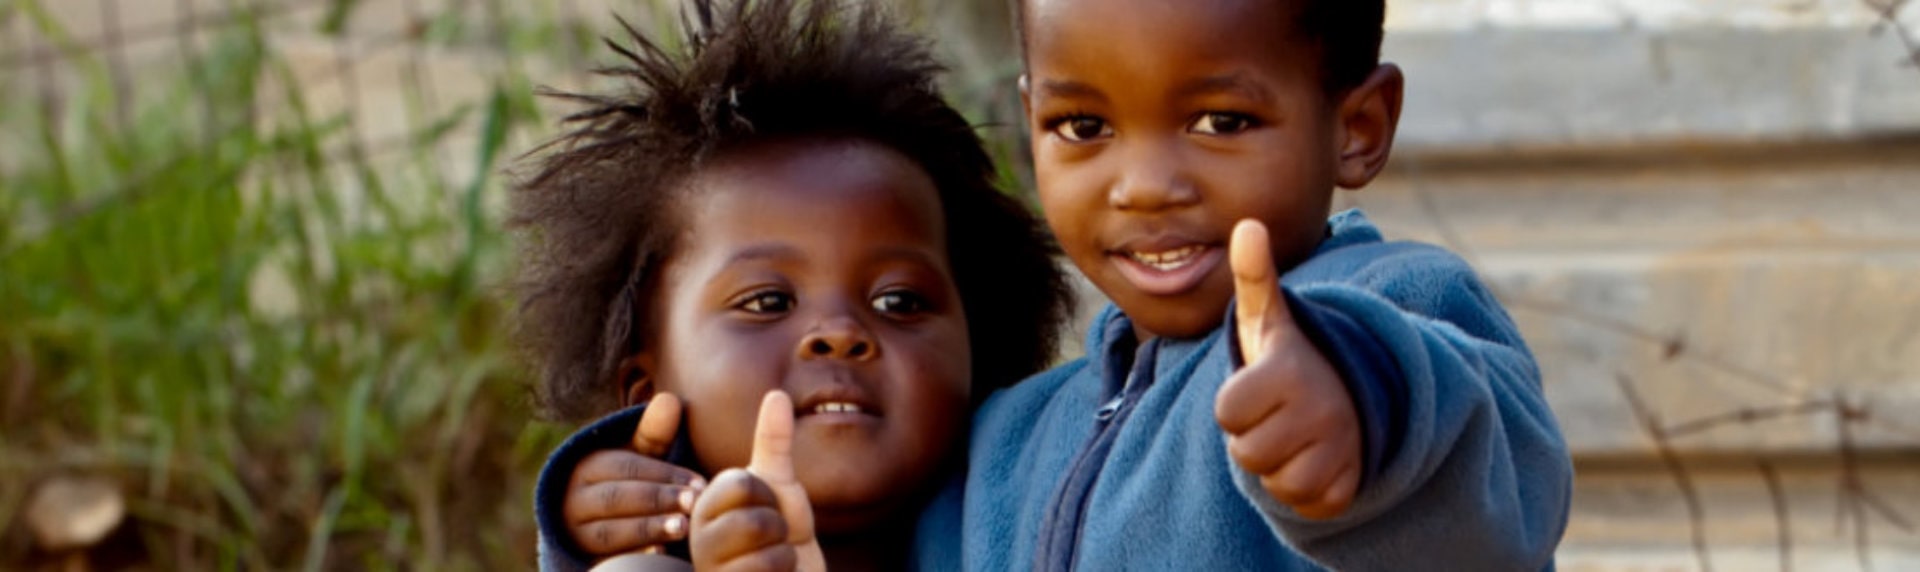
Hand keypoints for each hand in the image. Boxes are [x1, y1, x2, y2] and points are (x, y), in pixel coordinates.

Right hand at [565, 393, 708, 556]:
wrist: (592, 522)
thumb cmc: (627, 482)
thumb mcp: (637, 457)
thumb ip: (653, 434)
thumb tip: (670, 400)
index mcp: (589, 465)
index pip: (628, 468)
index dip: (666, 475)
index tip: (700, 484)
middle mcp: (575, 498)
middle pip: (618, 498)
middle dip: (659, 501)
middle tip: (695, 505)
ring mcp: (575, 531)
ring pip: (610, 531)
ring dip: (648, 529)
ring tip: (683, 528)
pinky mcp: (581, 557)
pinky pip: (605, 559)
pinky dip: (632, 556)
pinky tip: (659, 554)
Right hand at [688, 391, 825, 571]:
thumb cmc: (782, 536)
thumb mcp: (779, 486)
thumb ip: (774, 442)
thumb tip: (778, 393)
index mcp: (704, 502)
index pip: (742, 482)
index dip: (768, 496)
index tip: (764, 510)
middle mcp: (695, 534)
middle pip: (751, 512)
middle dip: (777, 525)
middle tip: (771, 538)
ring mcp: (707, 564)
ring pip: (758, 540)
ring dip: (781, 550)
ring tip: (771, 559)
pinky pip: (763, 568)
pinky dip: (782, 571)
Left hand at [1214, 219, 1361, 519]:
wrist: (1357, 398)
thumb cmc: (1294, 362)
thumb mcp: (1271, 321)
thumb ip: (1255, 278)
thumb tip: (1248, 225)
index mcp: (1289, 372)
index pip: (1226, 411)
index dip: (1233, 403)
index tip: (1258, 386)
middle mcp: (1320, 411)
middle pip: (1245, 452)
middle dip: (1252, 437)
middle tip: (1278, 414)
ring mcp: (1339, 450)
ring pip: (1274, 482)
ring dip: (1276, 465)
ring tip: (1295, 435)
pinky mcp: (1349, 485)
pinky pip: (1304, 503)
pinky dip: (1304, 489)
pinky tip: (1314, 459)